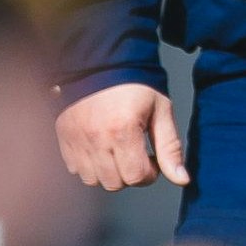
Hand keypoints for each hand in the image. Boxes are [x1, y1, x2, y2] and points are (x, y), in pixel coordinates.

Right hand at [57, 82, 188, 190]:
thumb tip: (182, 180)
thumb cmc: (136, 85)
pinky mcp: (63, 136)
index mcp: (123, 130)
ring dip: (108, 172)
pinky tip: (99, 148)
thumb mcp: (161, 111)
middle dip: (130, 173)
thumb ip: (170, 148)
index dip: (150, 173)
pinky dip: (88, 165)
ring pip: (93, 180)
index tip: (151, 158)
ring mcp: (76, 138)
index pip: (137, 177)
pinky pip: (74, 168)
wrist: (101, 62)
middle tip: (135, 153)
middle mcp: (96, 138)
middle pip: (115, 183)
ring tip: (116, 151)